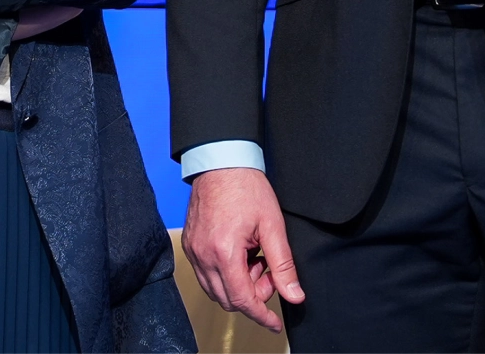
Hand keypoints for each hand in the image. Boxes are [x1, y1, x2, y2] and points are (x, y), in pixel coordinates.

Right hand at [182, 167, 302, 332]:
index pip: (242, 300)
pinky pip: (206, 273)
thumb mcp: (273, 227)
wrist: (221, 162)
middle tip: (270, 273)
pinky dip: (225, 274)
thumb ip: (283, 266)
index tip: (274, 323)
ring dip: (238, 285)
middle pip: (227, 299)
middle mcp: (203, 255)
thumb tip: (294, 296)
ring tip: (255, 261)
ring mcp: (193, 250)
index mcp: (224, 253)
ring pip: (215, 289)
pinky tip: (241, 255)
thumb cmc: (246, 189)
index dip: (261, 315)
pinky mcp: (190, 243)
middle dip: (253, 295)